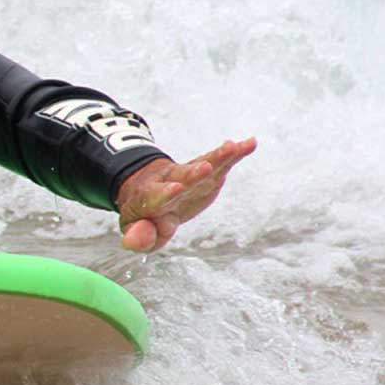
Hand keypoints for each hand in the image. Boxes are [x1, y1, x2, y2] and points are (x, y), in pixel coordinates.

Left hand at [115, 137, 257, 251]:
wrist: (145, 189)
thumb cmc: (142, 215)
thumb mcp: (134, 230)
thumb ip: (138, 238)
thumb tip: (136, 241)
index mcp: (150, 198)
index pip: (157, 195)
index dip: (165, 193)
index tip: (176, 189)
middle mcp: (169, 182)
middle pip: (181, 176)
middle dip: (193, 173)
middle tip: (205, 167)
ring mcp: (188, 175)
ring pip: (202, 164)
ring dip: (217, 157)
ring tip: (232, 147)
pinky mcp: (206, 173)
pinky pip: (220, 162)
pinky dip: (234, 154)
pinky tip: (249, 144)